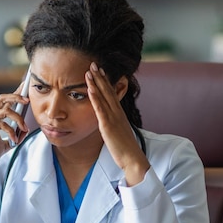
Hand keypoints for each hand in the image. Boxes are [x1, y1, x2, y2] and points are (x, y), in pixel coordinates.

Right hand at [0, 87, 28, 189]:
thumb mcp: (6, 145)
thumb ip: (15, 137)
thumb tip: (25, 132)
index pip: (5, 101)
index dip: (15, 93)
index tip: (25, 87)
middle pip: (3, 99)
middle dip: (16, 97)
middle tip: (27, 100)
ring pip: (4, 110)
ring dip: (18, 118)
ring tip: (24, 128)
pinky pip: (1, 124)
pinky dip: (10, 131)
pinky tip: (14, 139)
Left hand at [85, 62, 149, 186]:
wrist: (133, 159)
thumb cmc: (126, 149)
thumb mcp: (119, 133)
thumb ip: (114, 125)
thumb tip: (110, 122)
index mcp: (119, 114)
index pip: (111, 94)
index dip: (105, 81)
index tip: (100, 71)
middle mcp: (117, 113)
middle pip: (108, 91)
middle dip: (100, 76)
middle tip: (93, 64)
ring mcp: (113, 118)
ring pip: (104, 97)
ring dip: (96, 83)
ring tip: (89, 71)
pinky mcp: (108, 126)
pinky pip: (100, 109)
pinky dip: (95, 98)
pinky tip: (90, 89)